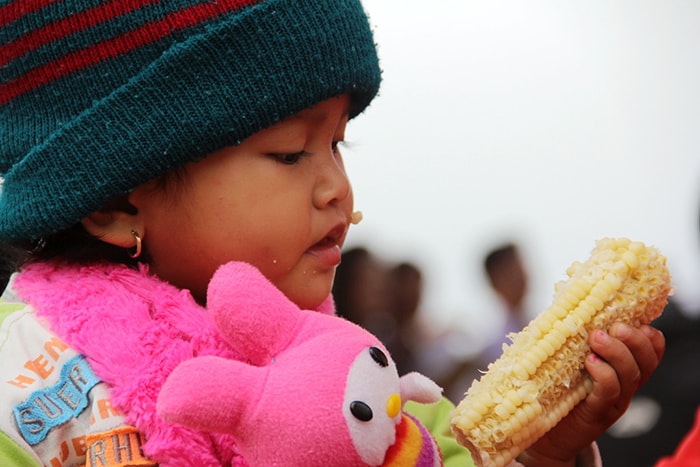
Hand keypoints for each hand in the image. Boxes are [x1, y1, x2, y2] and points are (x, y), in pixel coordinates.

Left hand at [517, 323, 664, 466]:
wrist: (547, 433)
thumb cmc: (556, 389)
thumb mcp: (569, 358)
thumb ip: (574, 335)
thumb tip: (566, 302)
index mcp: (622, 369)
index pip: (650, 351)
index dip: (649, 335)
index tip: (637, 319)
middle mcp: (624, 385)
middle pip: (644, 361)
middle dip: (634, 340)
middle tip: (615, 327)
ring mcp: (613, 401)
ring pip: (630, 376)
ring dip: (617, 353)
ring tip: (597, 338)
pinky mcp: (597, 414)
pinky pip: (609, 393)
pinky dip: (604, 375)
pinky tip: (590, 362)